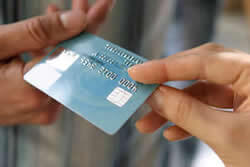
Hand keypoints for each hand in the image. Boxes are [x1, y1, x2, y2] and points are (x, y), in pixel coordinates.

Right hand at [0, 0, 113, 124]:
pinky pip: (54, 75)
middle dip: (78, 28)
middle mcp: (45, 105)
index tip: (103, 5)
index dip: (91, 25)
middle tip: (84, 4)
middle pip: (74, 59)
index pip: (77, 53)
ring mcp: (42, 108)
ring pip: (65, 66)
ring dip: (63, 38)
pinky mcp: (38, 105)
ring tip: (59, 13)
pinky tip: (46, 36)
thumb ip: (40, 32)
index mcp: (36, 91)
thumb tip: (79, 20)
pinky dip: (51, 53)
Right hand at [128, 43, 249, 166]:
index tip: (137, 72)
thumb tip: (154, 96)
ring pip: (199, 92)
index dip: (165, 67)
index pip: (203, 61)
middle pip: (199, 71)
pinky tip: (171, 132)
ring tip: (148, 123)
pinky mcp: (238, 111)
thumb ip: (186, 112)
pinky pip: (207, 108)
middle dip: (167, 85)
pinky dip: (187, 119)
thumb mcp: (225, 136)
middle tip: (142, 92)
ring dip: (172, 108)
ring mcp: (244, 94)